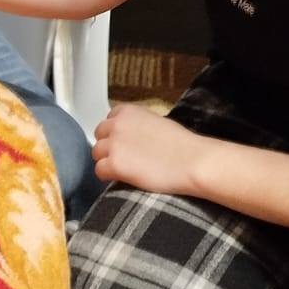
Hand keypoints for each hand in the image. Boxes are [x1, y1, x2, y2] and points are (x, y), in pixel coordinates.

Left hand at [92, 103, 206, 196]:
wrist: (192, 161)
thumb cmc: (181, 144)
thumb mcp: (156, 122)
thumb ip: (137, 125)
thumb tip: (130, 136)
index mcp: (127, 111)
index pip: (108, 120)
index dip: (115, 133)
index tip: (124, 143)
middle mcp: (116, 124)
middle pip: (99, 135)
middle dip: (108, 146)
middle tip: (123, 157)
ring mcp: (114, 144)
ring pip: (96, 153)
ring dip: (107, 161)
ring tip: (123, 169)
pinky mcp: (114, 164)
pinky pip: (99, 170)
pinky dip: (107, 176)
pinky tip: (121, 178)